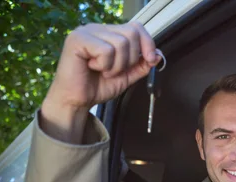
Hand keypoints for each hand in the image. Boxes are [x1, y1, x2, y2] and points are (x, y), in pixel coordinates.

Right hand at [40, 22, 160, 142]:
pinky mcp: (77, 39)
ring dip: (117, 65)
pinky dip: (105, 65)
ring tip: (103, 71)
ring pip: (121, 43)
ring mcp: (87, 31)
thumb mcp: (127, 75)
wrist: (77, 100)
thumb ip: (141, 65)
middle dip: (131, 58)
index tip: (151, 60)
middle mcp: (98, 29)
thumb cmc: (97, 86)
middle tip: (115, 70)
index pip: (136, 27)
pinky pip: (106, 50)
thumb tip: (157, 55)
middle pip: (131, 33)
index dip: (147, 42)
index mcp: (109, 34)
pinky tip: (93, 68)